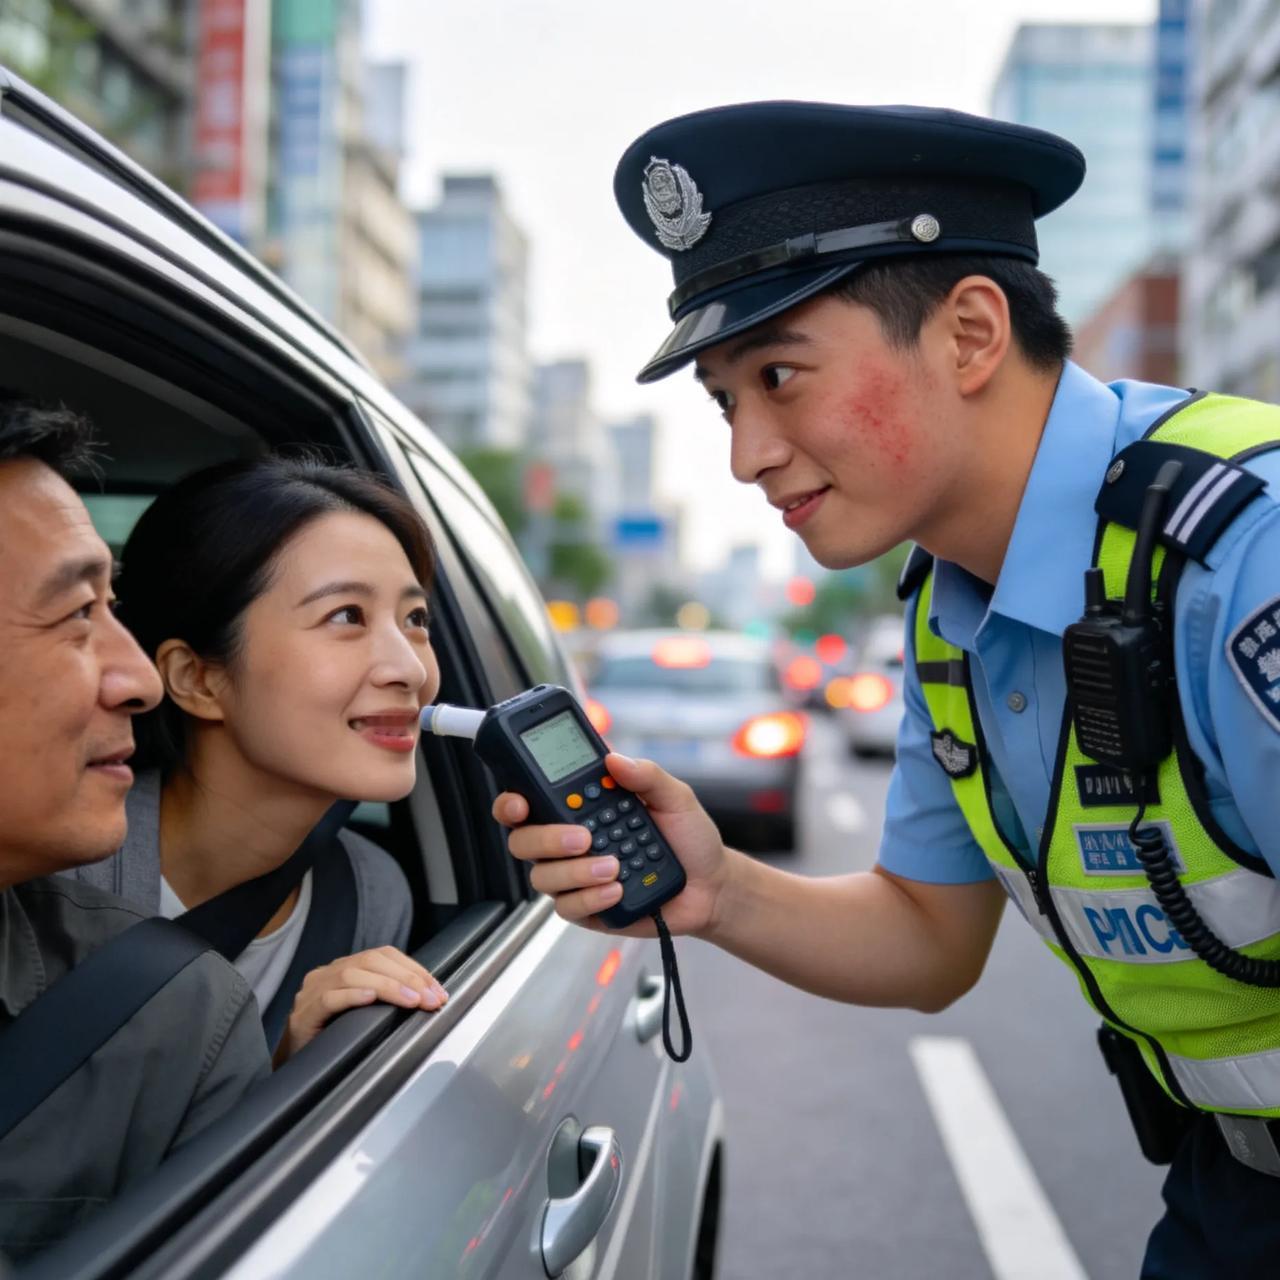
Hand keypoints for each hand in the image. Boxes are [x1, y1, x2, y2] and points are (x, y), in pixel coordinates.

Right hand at [276, 945, 447, 1062]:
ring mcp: (312, 991)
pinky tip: (370, 999)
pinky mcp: (303, 1015)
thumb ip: (387, 999)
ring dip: (388, 986)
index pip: (385, 956)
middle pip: (372, 961)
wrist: (295, 1068)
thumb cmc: (334, 1039)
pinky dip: (352, 996)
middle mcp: (328, 974)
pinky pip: (328, 998)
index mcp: (346, 969)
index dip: (414, 970)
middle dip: (408, 978)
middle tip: (431, 999)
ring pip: (352, 974)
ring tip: (412, 1001)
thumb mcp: (364, 1014)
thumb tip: (428, 998)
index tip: (438, 991)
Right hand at [491, 752, 728, 938]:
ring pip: (542, 877)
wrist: (711, 885)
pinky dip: (590, 897)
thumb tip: (614, 758)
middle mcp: (569, 842)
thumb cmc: (688, 838)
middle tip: (582, 836)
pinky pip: (567, 907)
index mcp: (581, 808)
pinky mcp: (586, 908)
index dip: (512, 801)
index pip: (530, 800)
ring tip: (613, 867)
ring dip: (575, 871)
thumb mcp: (674, 797)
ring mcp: (574, 877)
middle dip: (544, 838)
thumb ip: (645, 775)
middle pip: (522, 840)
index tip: (519, 801)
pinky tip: (616, 890)